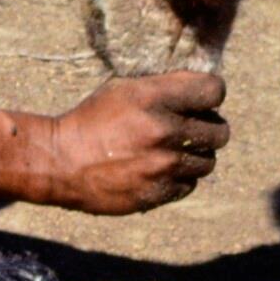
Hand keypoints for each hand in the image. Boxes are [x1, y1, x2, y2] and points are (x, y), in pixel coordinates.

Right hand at [36, 71, 227, 214]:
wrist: (60, 162)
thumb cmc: (91, 120)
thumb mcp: (121, 89)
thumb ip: (162, 88)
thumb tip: (202, 89)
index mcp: (154, 98)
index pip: (214, 90)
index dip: (211, 93)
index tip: (202, 99)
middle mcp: (164, 131)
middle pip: (220, 131)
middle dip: (208, 128)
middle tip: (192, 129)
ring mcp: (163, 165)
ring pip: (208, 161)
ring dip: (195, 155)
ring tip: (173, 152)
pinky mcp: (158, 192)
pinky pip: (188, 184)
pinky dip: (179, 177)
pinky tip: (159, 170)